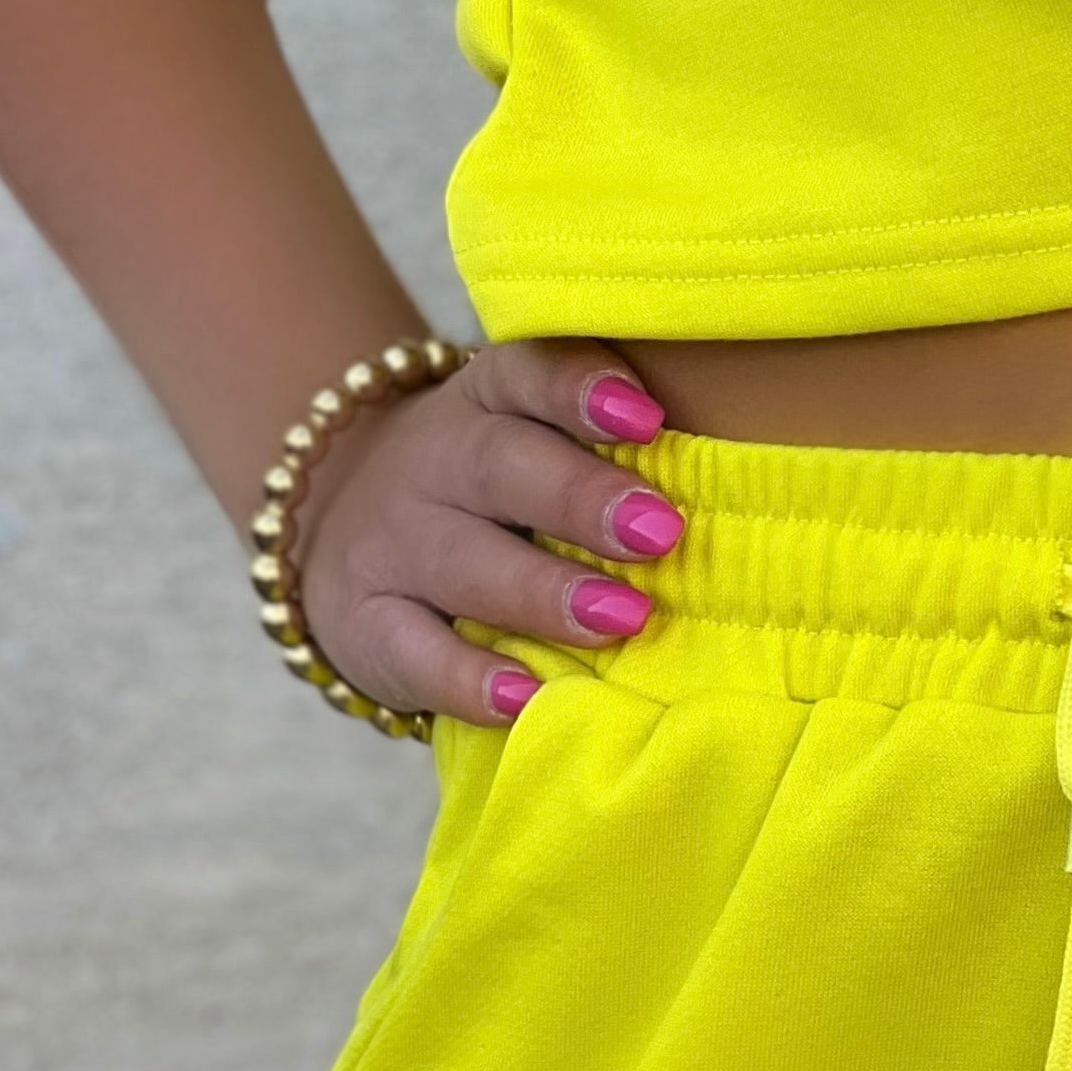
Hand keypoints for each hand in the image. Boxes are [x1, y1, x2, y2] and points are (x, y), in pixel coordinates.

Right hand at [293, 337, 681, 726]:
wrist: (334, 522)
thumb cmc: (491, 495)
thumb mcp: (531, 445)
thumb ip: (609, 457)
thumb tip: (737, 497)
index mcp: (486, 403)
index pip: (526, 374)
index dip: (580, 390)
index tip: (648, 416)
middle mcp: (433, 463)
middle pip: (500, 467)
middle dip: (581, 498)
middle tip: (659, 533)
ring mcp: (392, 544)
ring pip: (462, 561)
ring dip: (544, 591)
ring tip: (621, 619)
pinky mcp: (363, 622)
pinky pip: (412, 651)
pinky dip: (467, 678)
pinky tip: (525, 696)